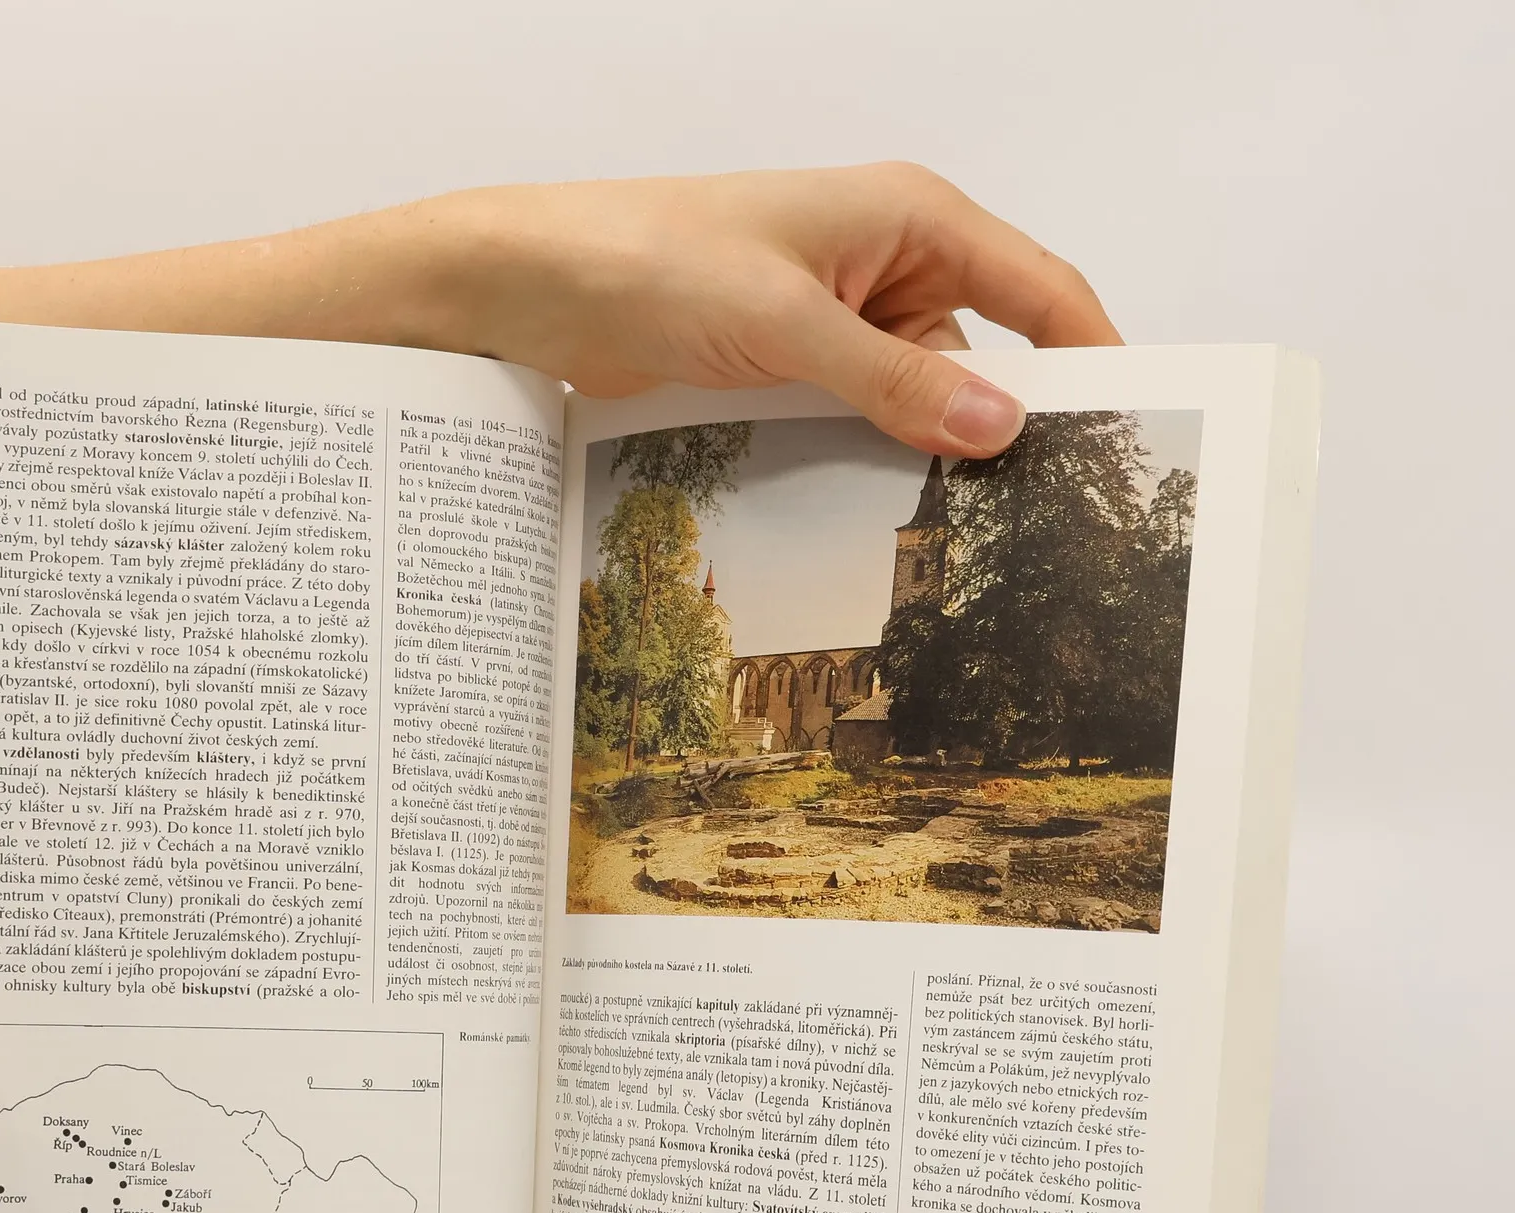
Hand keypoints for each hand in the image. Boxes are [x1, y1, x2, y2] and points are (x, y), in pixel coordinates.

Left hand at [430, 162, 1121, 456]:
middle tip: (1030, 522)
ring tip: (945, 539)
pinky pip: (855, 425)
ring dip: (917, 459)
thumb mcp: (790, 323)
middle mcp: (887, 266)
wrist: (539, 287)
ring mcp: (838, 325)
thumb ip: (895, 380)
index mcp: (911, 220)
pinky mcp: (792, 371)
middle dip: (995, 428)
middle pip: (980, 357)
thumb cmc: (656, 260)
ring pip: (914, 405)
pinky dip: (863, 464)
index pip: (1040, 287)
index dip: (1091, 356)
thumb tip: (999, 426)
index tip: (1128, 434)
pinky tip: (872, 519)